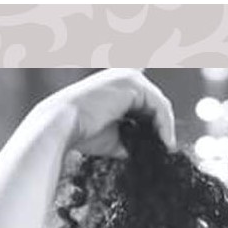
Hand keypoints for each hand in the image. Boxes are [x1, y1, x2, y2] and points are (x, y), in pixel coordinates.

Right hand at [45, 68, 175, 158]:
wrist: (61, 125)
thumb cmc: (79, 131)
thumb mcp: (110, 136)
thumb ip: (127, 138)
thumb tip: (139, 152)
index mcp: (114, 85)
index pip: (141, 102)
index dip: (152, 121)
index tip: (160, 141)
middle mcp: (123, 76)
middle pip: (152, 102)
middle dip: (160, 125)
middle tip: (165, 147)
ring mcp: (129, 78)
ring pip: (158, 103)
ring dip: (165, 126)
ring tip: (165, 147)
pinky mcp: (135, 85)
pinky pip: (159, 105)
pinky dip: (165, 124)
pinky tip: (164, 141)